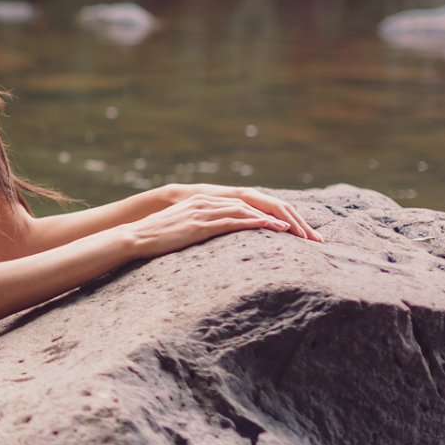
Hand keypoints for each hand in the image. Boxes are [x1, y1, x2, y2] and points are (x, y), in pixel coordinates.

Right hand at [127, 189, 321, 259]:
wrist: (136, 237)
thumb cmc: (158, 238)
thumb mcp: (185, 229)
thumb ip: (203, 228)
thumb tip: (219, 242)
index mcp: (206, 202)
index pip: (249, 205)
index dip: (274, 215)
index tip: (296, 230)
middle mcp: (209, 202)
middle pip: (255, 205)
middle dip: (285, 218)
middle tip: (308, 234)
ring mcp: (205, 212)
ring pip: (248, 211)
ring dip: (275, 220)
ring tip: (299, 232)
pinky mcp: (201, 224)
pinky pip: (234, 221)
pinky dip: (256, 223)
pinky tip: (274, 228)